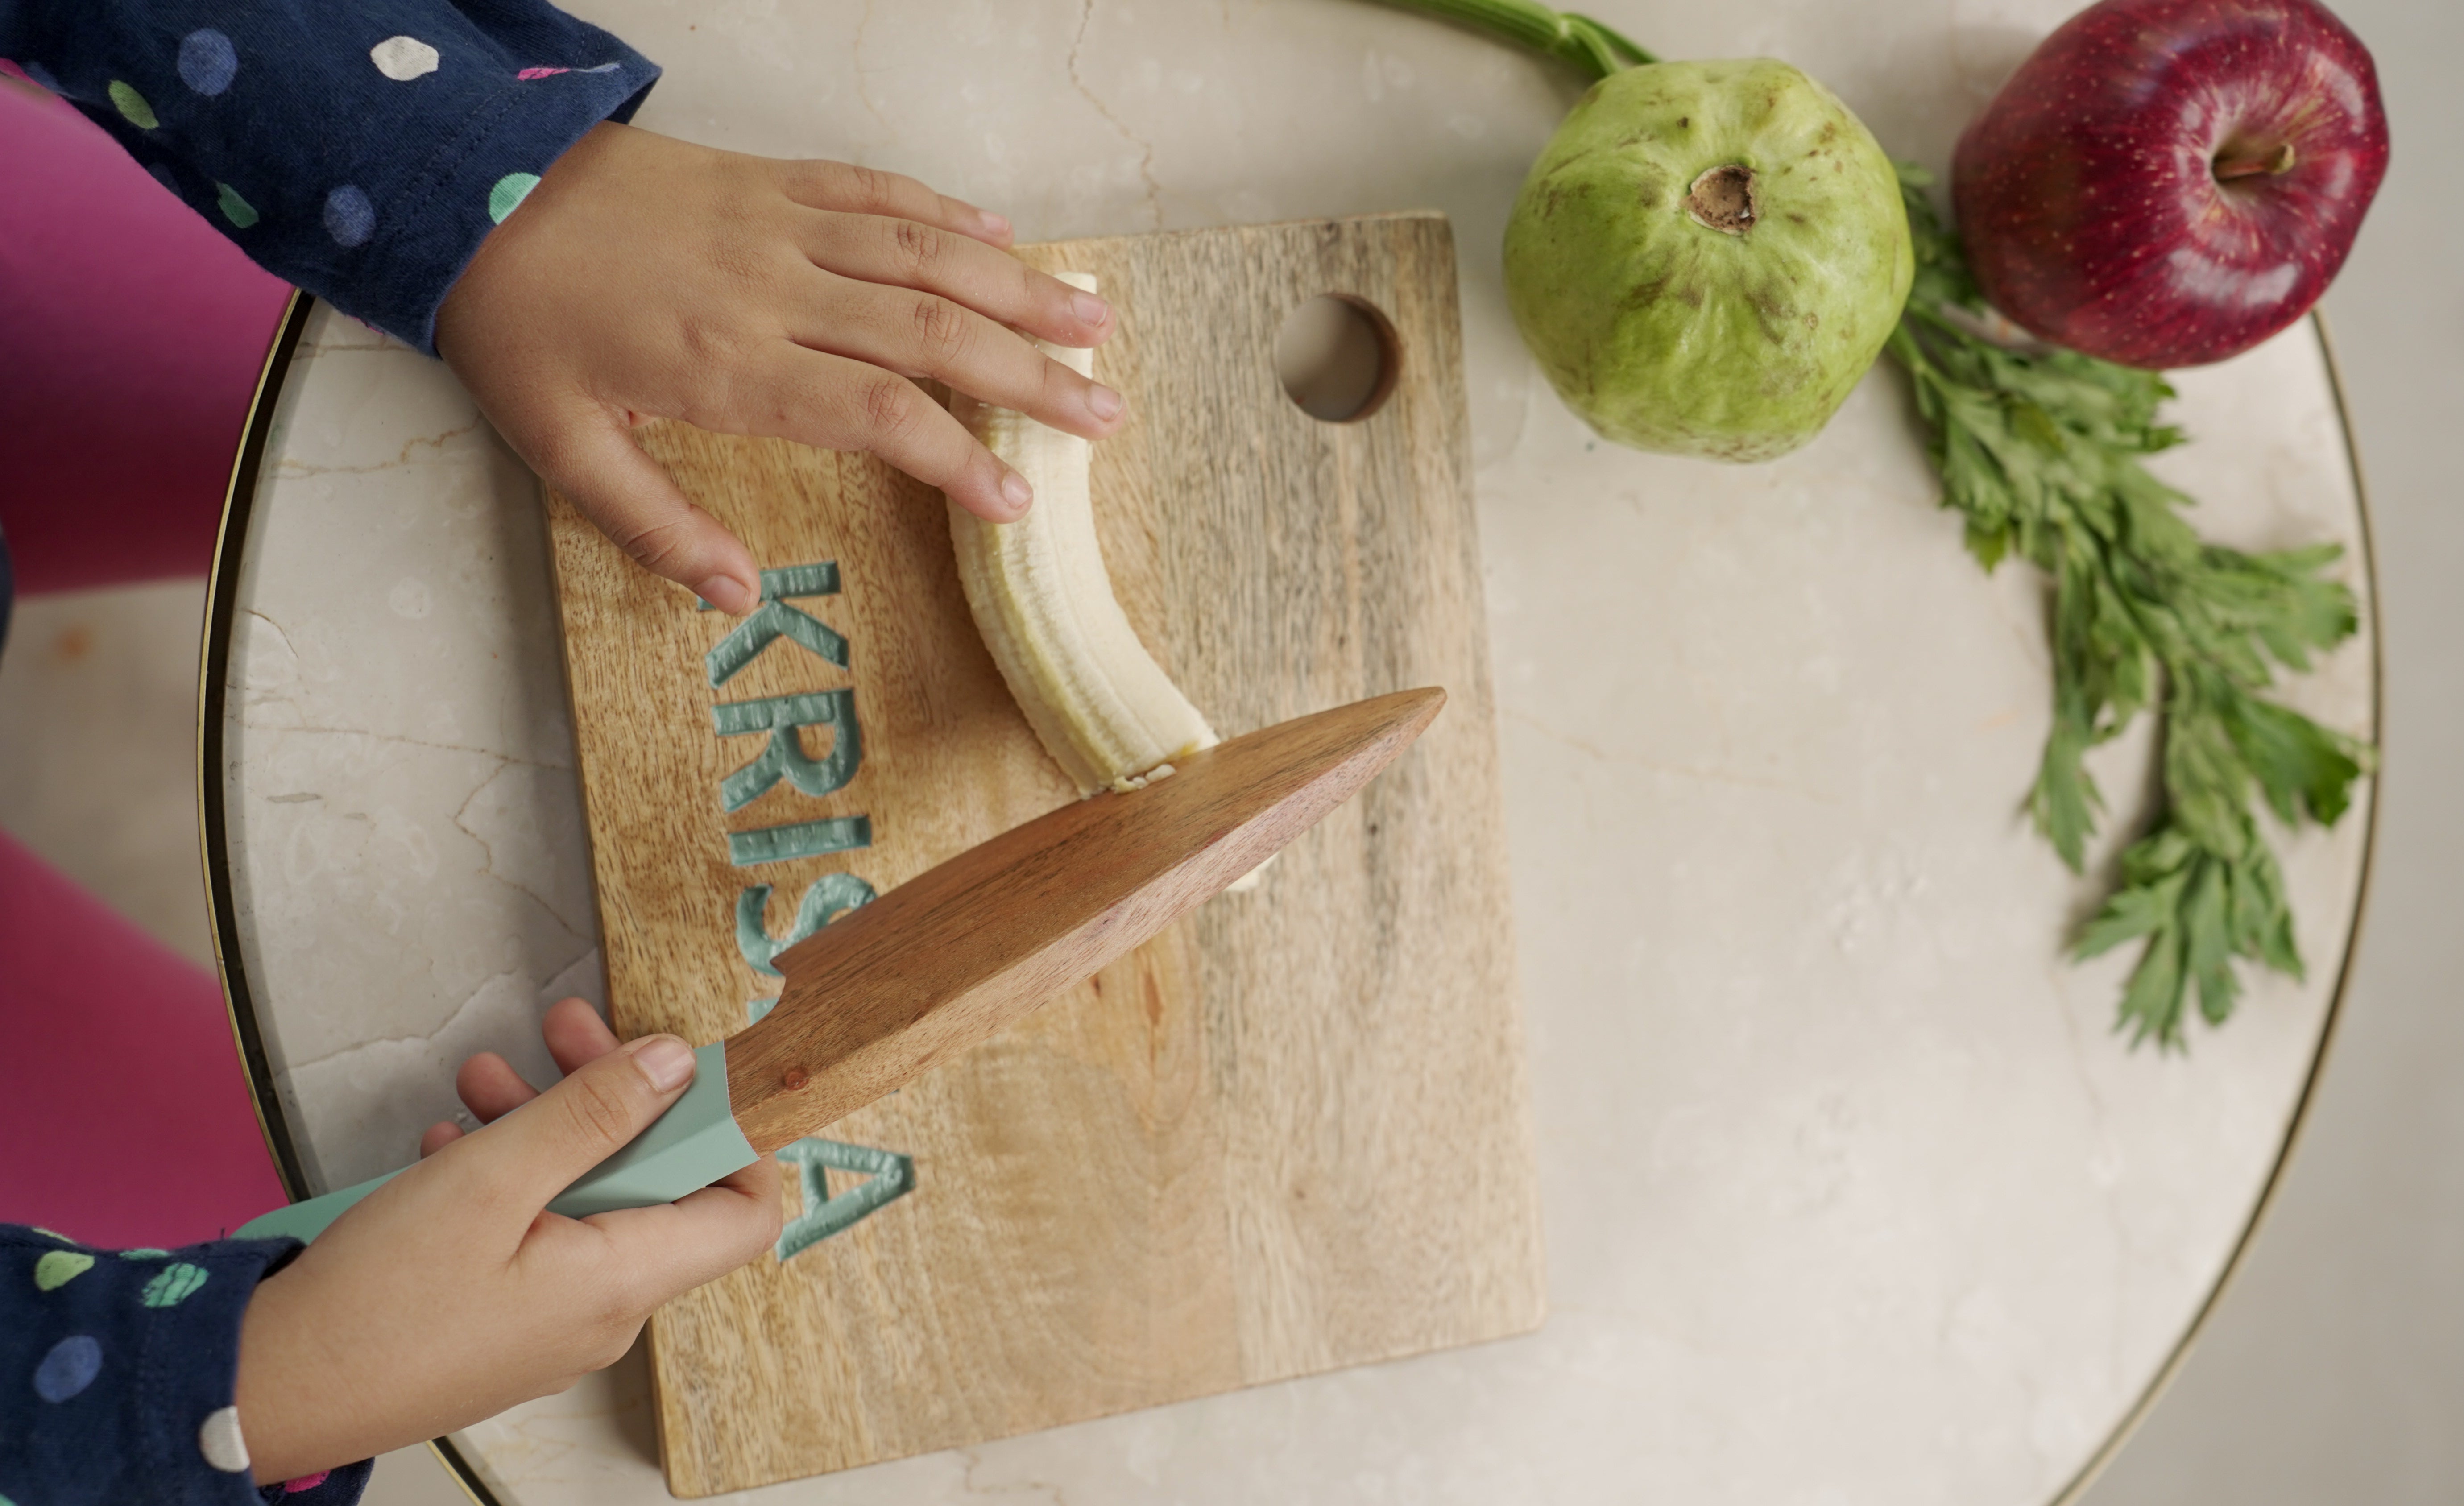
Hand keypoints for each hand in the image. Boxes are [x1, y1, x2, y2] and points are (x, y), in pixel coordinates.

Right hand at [232, 998, 779, 1480]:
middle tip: (562, 1029)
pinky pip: (532, 1234)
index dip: (737, 1138)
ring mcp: (550, 1322)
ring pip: (581, 1200)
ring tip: (483, 1075)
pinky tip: (449, 1143)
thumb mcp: (490, 1179)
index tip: (693, 1073)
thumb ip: (591, 1115)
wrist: (267, 1393)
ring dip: (542, 1126)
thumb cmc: (374, 1303)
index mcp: (622, 1282)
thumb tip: (672, 1065)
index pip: (744, 1215)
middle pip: (652, 1186)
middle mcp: (602, 1311)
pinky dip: (503, 1177)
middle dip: (612, 1098)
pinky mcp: (500, 1322)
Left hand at [434, 122, 1122, 613]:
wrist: (468, 188)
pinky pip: (874, 188)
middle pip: (929, 332)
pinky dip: (944, 209)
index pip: (876, 413)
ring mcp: (776, 225)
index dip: (958, 457)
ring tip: (1096, 320)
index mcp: (728, 367)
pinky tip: (1002, 234)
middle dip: (1029, 376)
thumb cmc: (519, 328)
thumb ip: (654, 526)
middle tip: (1106, 412)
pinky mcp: (767, 179)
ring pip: (923, 253)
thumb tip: (734, 596)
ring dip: (1017, 287)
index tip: (1018, 501)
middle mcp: (772, 291)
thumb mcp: (561, 449)